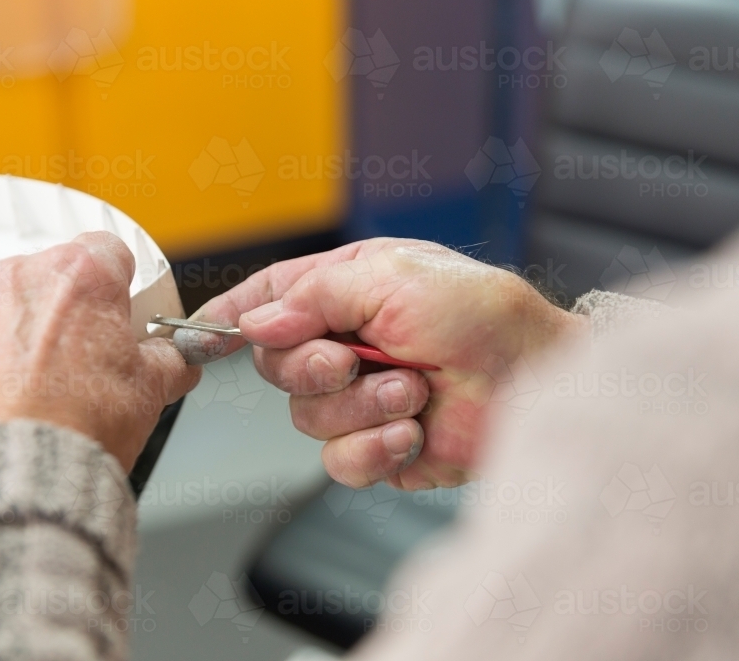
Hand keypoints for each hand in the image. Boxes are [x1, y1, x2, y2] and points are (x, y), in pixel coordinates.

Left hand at [0, 232, 199, 470]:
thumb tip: (178, 356)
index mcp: (82, 277)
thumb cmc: (78, 432)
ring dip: (9, 335)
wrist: (11, 481)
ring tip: (23, 391)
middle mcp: (18, 276)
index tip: (113, 314)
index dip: (114, 287)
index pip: (106, 252)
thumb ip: (169, 359)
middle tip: (72, 367)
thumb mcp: (150, 392)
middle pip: (46, 279)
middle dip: (59, 314)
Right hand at [179, 238, 587, 489]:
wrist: (534, 380)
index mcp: (347, 291)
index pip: (270, 298)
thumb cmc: (484, 315)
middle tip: (351, 358)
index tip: (204, 330)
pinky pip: (340, 462)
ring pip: (306, 419)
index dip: (235, 314)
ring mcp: (362, 398)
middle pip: (276, 366)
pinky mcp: (379, 447)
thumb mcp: (395, 276)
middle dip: (311, 366)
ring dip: (360, 406)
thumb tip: (257, 321)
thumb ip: (315, 294)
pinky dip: (374, 448)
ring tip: (411, 391)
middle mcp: (347, 343)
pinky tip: (411, 431)